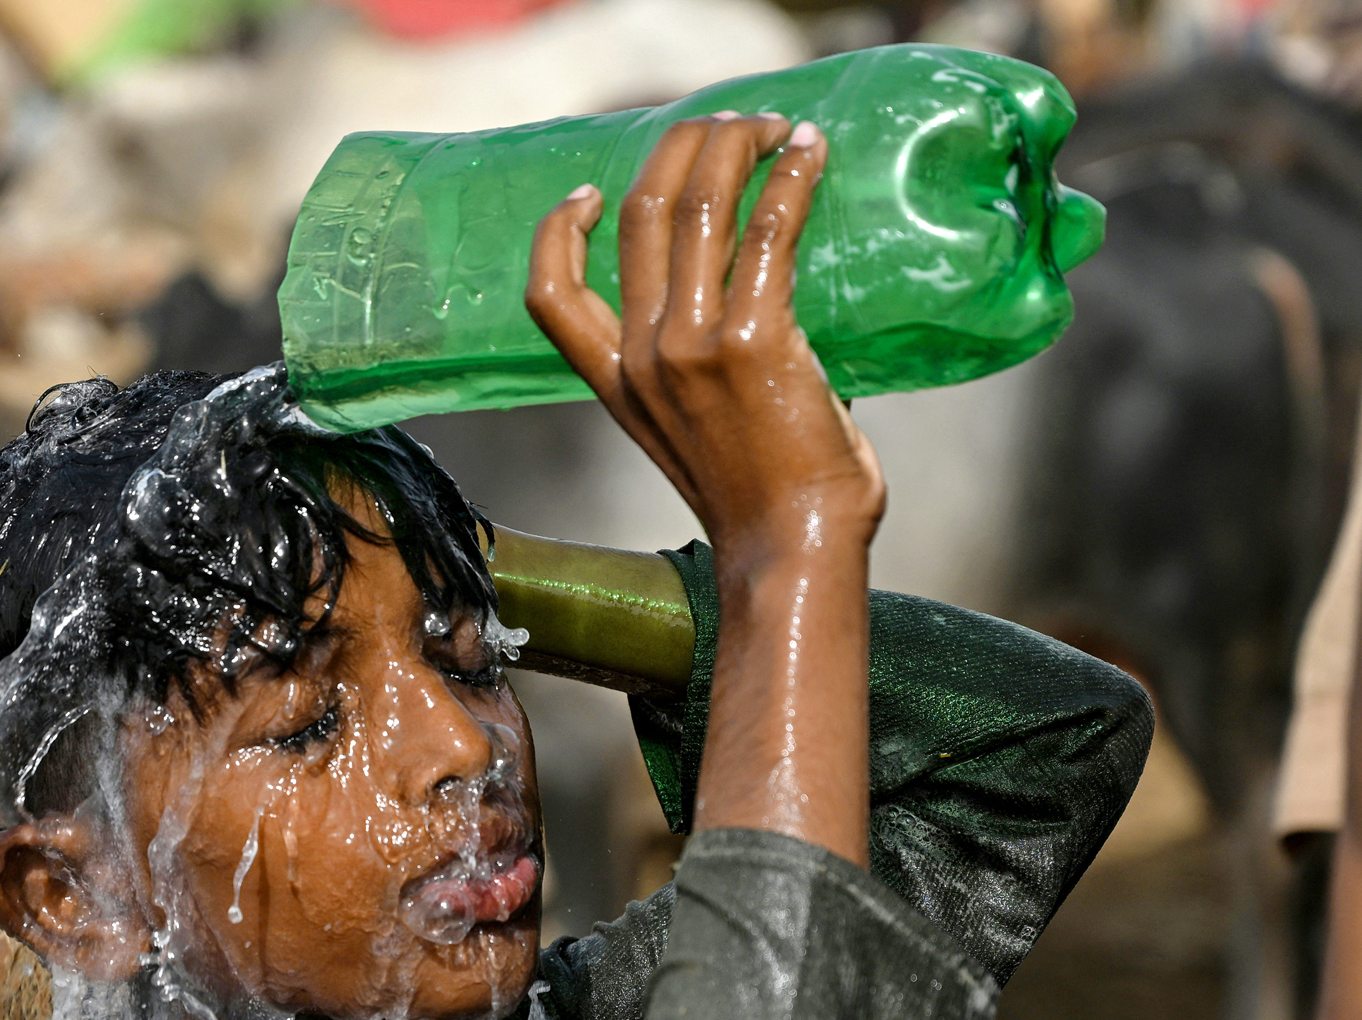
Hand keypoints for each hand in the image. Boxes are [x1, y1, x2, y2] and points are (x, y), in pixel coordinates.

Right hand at [525, 115, 884, 560]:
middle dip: (684, 147)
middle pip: (639, 213)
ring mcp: (693, 346)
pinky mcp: (754, 339)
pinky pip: (769, 228)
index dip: (557, 232)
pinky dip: (793, 177)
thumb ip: (702, 372)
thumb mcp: (697, 436)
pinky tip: (812, 152)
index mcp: (618, 386)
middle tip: (731, 125)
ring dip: (739, 145)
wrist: (790, 553)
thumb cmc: (766, 504)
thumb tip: (760, 311)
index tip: (588, 192)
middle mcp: (644, 358)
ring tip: (776, 125)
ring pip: (700, 203)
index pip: (550, 298)